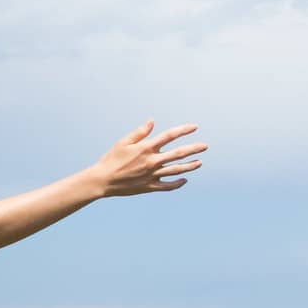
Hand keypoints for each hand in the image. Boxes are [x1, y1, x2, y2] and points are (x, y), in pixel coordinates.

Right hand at [91, 119, 205, 197]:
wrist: (102, 181)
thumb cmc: (110, 159)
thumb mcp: (123, 142)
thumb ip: (139, 132)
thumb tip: (152, 121)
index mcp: (146, 148)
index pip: (169, 136)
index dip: (183, 130)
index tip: (194, 127)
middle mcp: (152, 161)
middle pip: (178, 153)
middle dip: (193, 149)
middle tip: (204, 146)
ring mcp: (152, 175)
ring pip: (176, 170)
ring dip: (190, 166)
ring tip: (199, 163)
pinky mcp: (149, 186)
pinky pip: (167, 186)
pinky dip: (177, 184)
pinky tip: (184, 180)